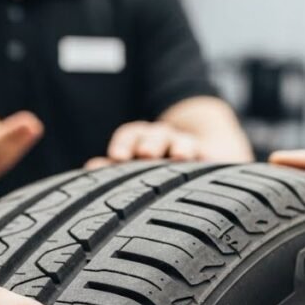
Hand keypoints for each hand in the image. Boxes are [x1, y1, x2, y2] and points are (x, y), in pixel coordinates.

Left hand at [86, 121, 201, 169]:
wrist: (204, 159)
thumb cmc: (158, 170)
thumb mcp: (136, 167)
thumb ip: (114, 168)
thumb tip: (92, 167)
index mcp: (143, 143)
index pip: (132, 135)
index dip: (124, 143)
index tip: (117, 156)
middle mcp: (166, 142)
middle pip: (157, 134)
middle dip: (151, 142)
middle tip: (146, 153)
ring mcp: (190, 149)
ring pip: (183, 142)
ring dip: (180, 146)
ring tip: (179, 155)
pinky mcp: (212, 159)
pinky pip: (210, 155)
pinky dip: (208, 156)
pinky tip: (207, 160)